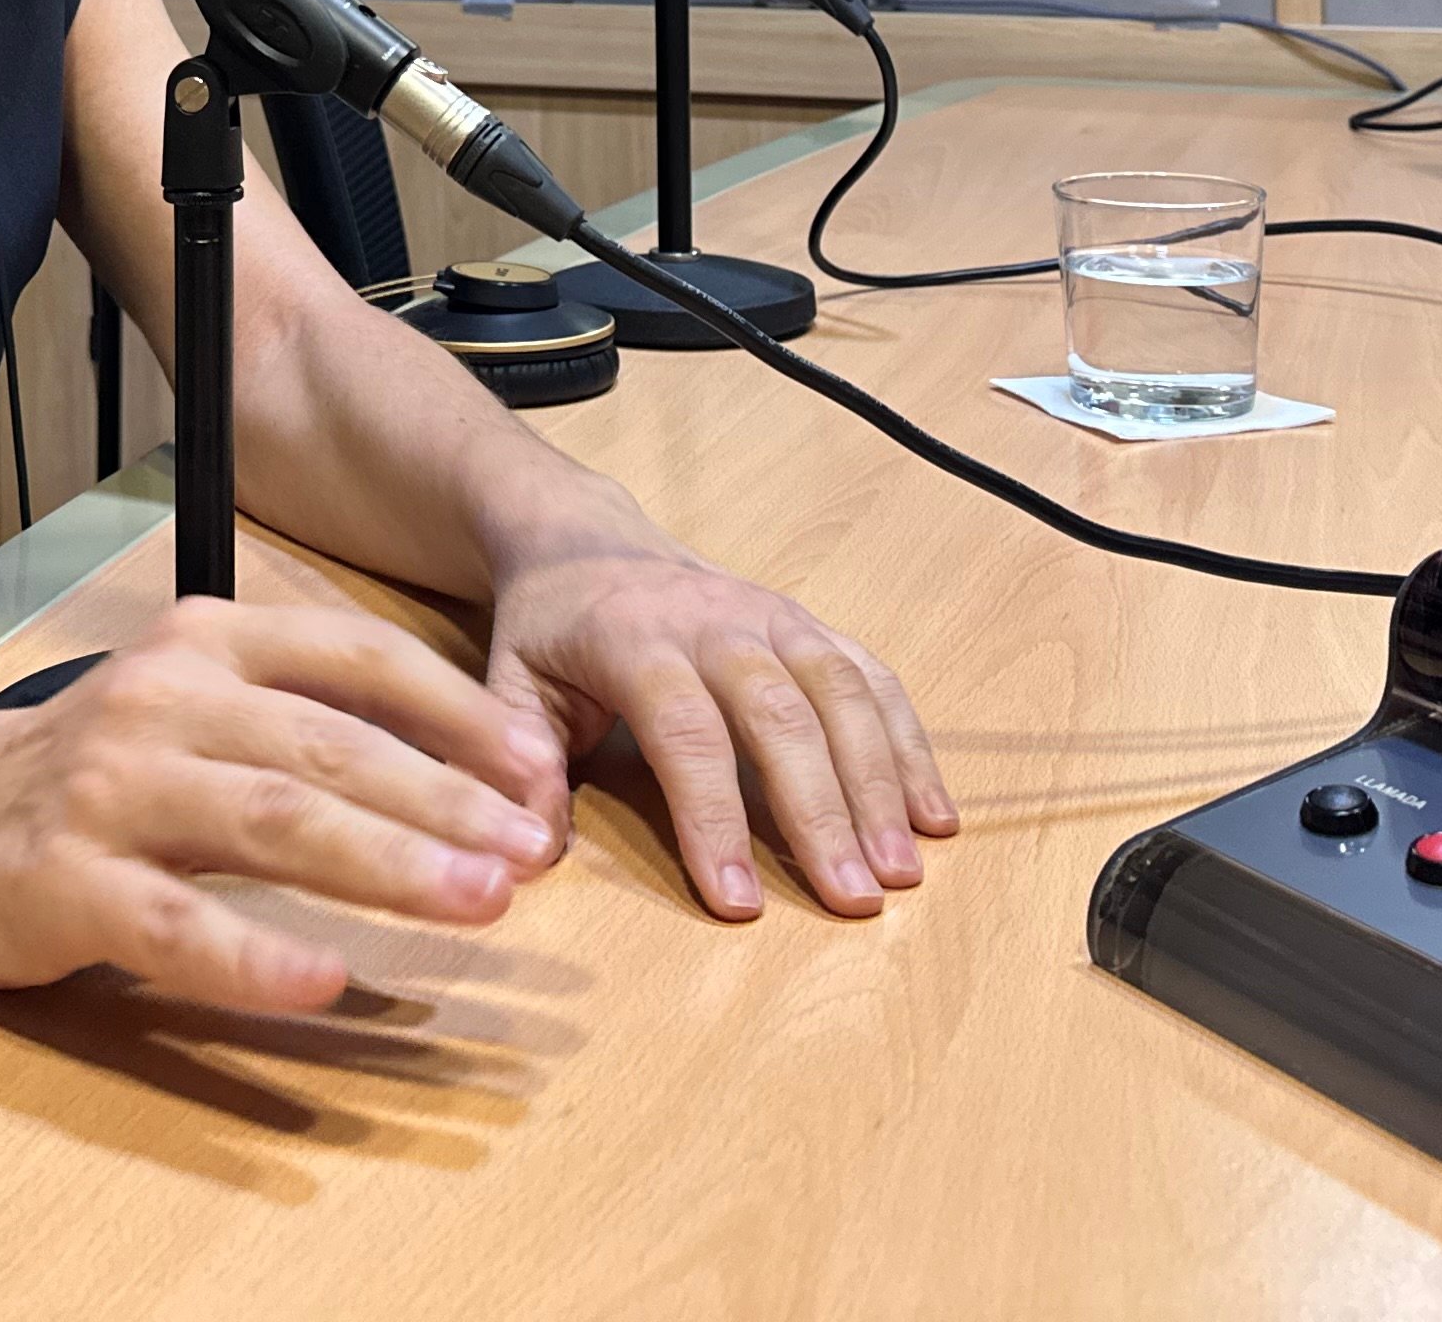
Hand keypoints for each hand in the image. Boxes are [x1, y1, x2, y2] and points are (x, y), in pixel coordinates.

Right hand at [0, 598, 567, 1013]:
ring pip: (271, 822)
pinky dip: (253, 954)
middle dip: (447, 798)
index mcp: (209, 643)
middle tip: (536, 852)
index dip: (460, 712)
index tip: (544, 769)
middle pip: (331, 746)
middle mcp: (164, 698)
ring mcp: (110, 790)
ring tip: (477, 903)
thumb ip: (303, 724)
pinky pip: (172, 923)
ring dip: (386, 862)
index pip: (359, 658)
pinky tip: (325, 982)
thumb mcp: (194, 707)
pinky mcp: (62, 883)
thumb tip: (468, 778)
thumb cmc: (88, 769)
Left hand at [482, 537, 953, 920]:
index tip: (740, 903)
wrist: (586, 539)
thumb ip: (517, 766)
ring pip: (842, 692)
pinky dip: (909, 743)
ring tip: (905, 869)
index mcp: (635, 639)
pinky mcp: (809, 625)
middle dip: (822, 810)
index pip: (686, 732)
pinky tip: (935, 814)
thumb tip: (530, 854)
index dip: (714, 818)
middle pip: (781, 715)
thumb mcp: (507, 685)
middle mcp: (717, 621)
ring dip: (881, 780)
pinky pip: (872, 677)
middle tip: (855, 899)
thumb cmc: (548, 628)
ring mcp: (773, 616)